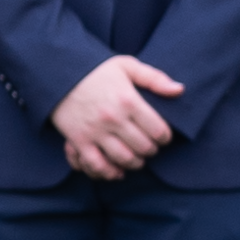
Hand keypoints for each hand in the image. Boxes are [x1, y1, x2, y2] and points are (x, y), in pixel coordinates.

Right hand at [52, 52, 182, 180]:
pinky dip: (110, 173)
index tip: (163, 136)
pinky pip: (97, 165)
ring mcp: (95, 132)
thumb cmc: (97, 70)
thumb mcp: (128, 66)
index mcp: (129, 100)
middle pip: (144, 147)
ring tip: (137, 158)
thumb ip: (155, 79)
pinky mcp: (79, 141)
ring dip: (136, 163)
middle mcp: (114, 118)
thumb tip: (179, 90)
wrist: (60, 72)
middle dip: (152, 151)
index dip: (165, 137)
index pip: (158, 130)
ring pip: (124, 159)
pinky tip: (118, 171)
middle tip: (151, 147)